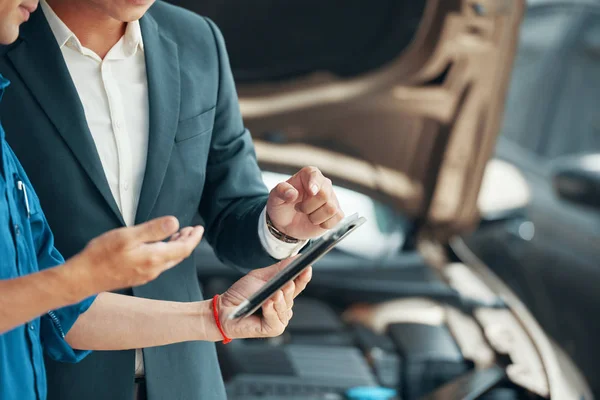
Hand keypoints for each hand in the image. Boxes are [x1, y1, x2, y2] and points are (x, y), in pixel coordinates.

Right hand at [73, 216, 203, 293]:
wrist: (83, 278)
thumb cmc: (102, 255)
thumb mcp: (128, 236)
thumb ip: (153, 230)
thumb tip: (175, 222)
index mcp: (154, 258)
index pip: (183, 248)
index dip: (193, 238)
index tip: (199, 228)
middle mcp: (154, 269)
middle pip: (178, 255)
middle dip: (187, 241)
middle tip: (192, 229)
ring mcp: (146, 274)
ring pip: (169, 260)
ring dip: (177, 246)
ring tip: (180, 234)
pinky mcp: (137, 276)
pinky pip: (159, 263)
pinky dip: (166, 252)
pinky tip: (160, 245)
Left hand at [216, 259, 312, 338]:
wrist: (224, 309)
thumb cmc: (241, 294)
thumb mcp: (260, 276)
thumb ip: (279, 269)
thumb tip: (296, 258)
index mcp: (282, 293)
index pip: (298, 284)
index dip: (303, 277)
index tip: (307, 268)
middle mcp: (283, 306)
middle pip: (292, 296)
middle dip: (289, 289)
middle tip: (287, 282)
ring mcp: (279, 318)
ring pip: (285, 307)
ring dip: (279, 300)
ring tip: (274, 294)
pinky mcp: (273, 328)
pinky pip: (276, 319)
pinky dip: (271, 311)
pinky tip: (267, 304)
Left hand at [266, 166, 343, 239]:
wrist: (286, 224)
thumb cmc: (282, 206)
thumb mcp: (275, 198)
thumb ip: (280, 191)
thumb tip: (292, 193)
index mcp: (308, 175)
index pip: (315, 175)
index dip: (314, 183)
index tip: (311, 192)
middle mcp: (323, 184)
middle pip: (324, 195)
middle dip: (308, 207)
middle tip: (299, 208)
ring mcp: (332, 198)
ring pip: (331, 208)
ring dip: (315, 217)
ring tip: (307, 214)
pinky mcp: (336, 212)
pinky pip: (337, 218)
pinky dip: (324, 223)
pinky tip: (315, 221)